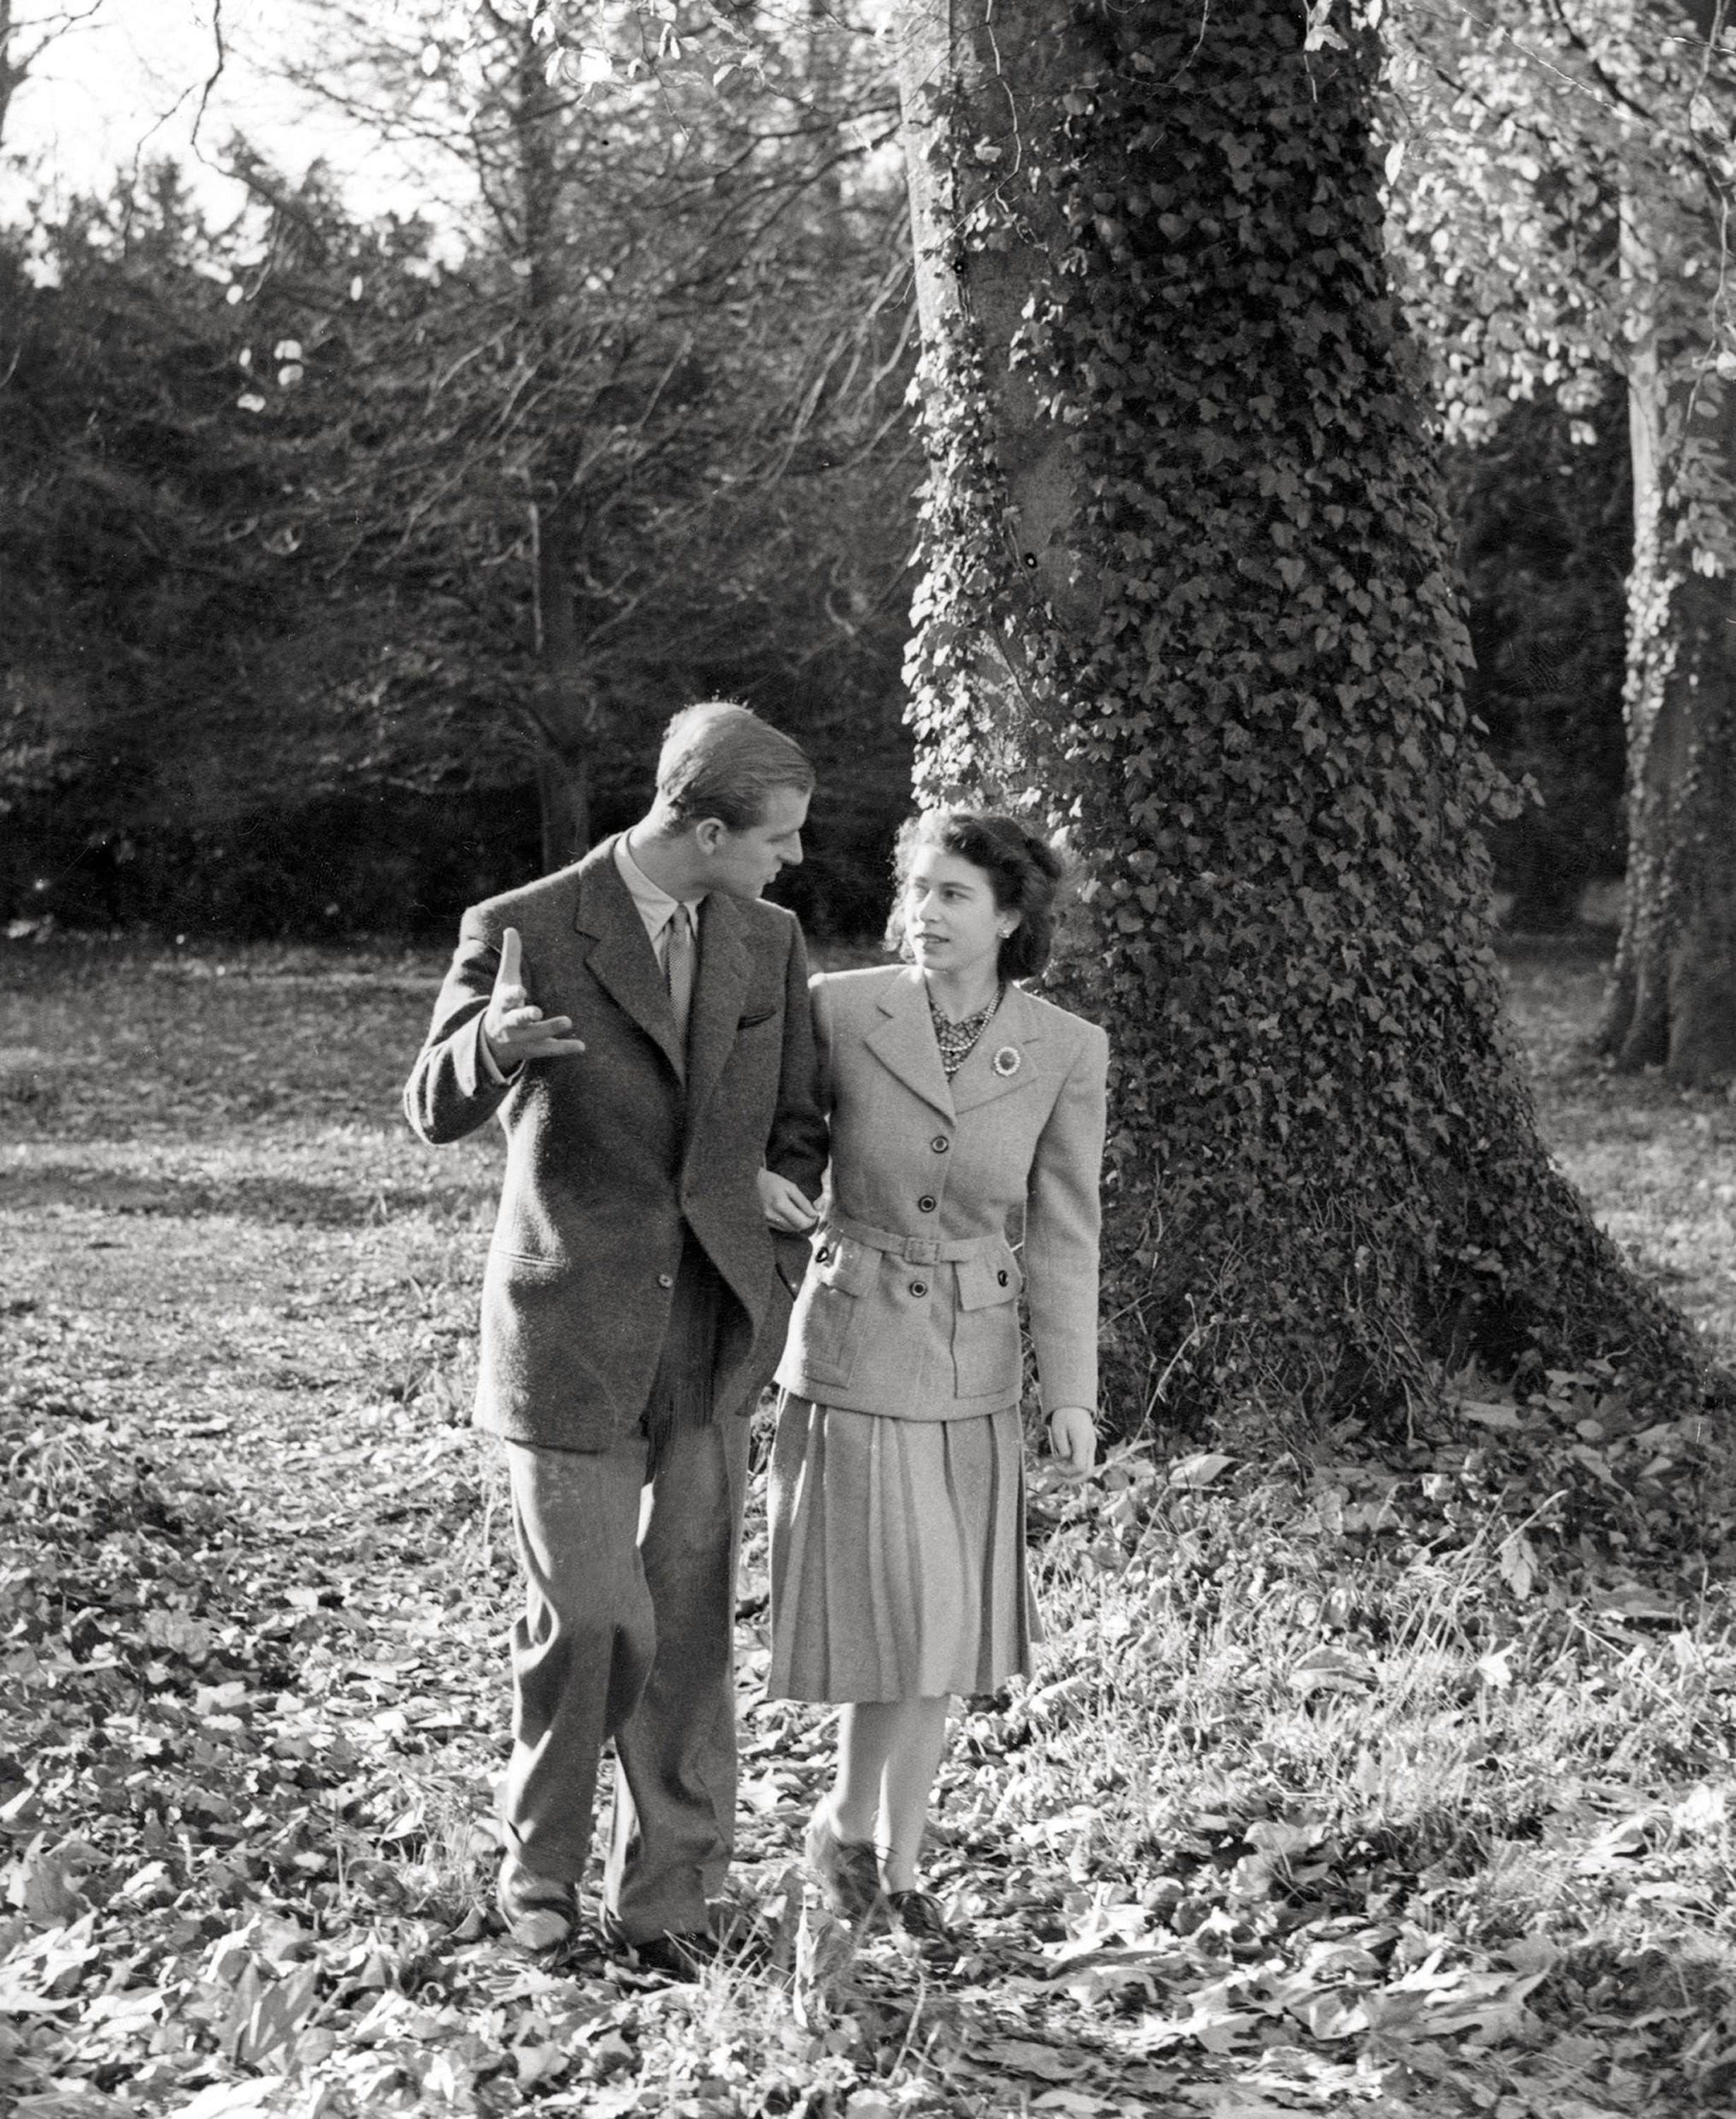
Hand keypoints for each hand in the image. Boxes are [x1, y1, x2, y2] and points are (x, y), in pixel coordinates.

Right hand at [481, 927, 586, 1072]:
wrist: (490, 1042)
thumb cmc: (503, 1003)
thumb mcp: (504, 981)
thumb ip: (511, 956)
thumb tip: (510, 928)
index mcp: (503, 1003)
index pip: (506, 998)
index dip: (513, 995)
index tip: (520, 991)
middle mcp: (510, 1022)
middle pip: (517, 1020)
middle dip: (526, 1016)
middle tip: (537, 1012)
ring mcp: (521, 1038)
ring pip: (535, 1036)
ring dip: (550, 1028)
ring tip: (568, 1021)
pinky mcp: (533, 1049)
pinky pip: (549, 1050)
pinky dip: (564, 1048)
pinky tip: (581, 1046)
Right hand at [758, 1169, 819, 1233]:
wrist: (750, 1182)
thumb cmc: (771, 1182)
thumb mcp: (790, 1187)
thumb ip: (803, 1202)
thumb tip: (814, 1214)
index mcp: (780, 1204)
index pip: (802, 1222)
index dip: (811, 1220)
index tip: (814, 1214)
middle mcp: (772, 1216)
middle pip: (796, 1228)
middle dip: (805, 1222)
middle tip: (808, 1213)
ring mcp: (766, 1221)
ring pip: (789, 1230)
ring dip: (797, 1223)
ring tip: (797, 1211)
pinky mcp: (763, 1224)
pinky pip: (781, 1228)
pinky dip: (788, 1224)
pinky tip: (787, 1214)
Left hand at [1046, 1405, 1096, 1478]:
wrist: (1074, 1405)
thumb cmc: (1064, 1415)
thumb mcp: (1058, 1429)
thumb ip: (1062, 1447)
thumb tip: (1064, 1460)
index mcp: (1083, 1441)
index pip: (1079, 1466)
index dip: (1066, 1471)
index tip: (1055, 1465)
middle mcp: (1090, 1445)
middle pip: (1088, 1471)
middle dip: (1074, 1479)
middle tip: (1059, 1477)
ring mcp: (1092, 1446)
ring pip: (1089, 1469)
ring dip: (1076, 1475)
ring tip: (1061, 1473)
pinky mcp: (1090, 1447)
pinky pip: (1087, 1462)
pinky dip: (1077, 1468)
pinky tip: (1064, 1465)